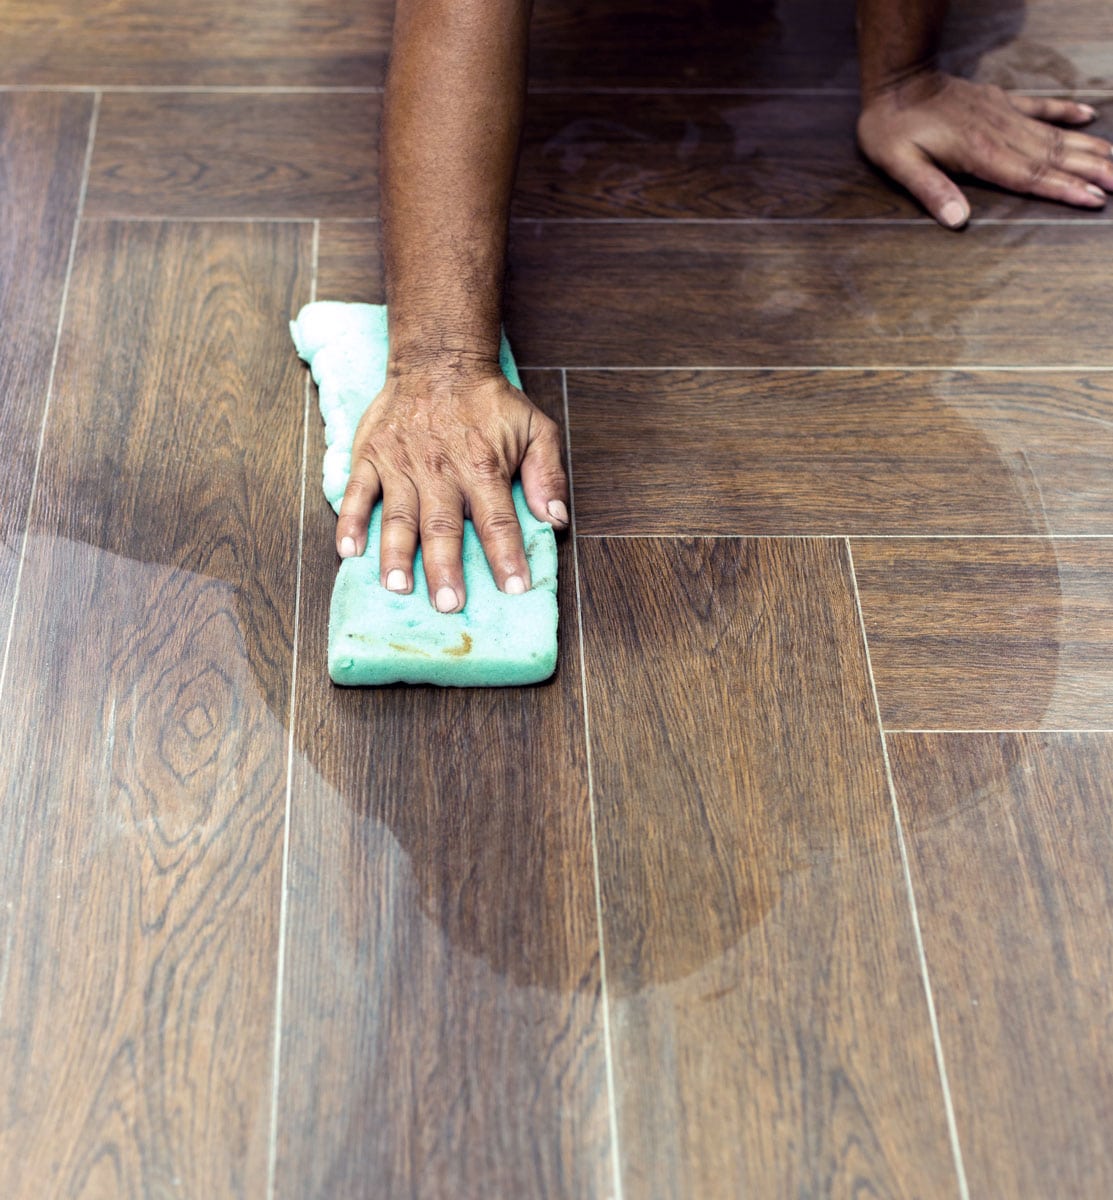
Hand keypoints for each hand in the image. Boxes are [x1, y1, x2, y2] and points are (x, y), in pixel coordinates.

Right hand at [335, 364, 569, 612]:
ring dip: (396, 554)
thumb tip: (556, 520)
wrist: (440, 359)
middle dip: (446, 568)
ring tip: (397, 587)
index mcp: (482, 467)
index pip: (498, 520)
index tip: (514, 589)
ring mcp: (401, 464)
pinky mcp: (372, 456)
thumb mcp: (535, 429)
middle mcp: (441, 469)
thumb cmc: (490, 402)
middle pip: (443, 526)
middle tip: (447, 605)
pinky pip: (357, 492)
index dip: (506, 556)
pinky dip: (350, 522)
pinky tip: (348, 552)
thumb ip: (547, 475)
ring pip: (398, 516)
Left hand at [857, 72, 1112, 226]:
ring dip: (1086, 148)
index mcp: (980, 153)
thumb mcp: (900, 165)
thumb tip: (957, 221)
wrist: (897, 81)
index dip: (1064, 189)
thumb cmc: (892, 128)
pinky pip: (1040, 106)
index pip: (1031, 176)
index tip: (1094, 199)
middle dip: (1090, 171)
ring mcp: (1004, 115)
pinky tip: (1088, 117)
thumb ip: (931, 191)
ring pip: (1054, 135)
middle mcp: (1000, 133)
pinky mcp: (1000, 101)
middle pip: (1053, 156)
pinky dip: (1065, 111)